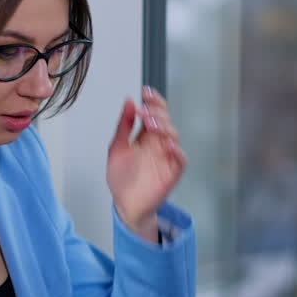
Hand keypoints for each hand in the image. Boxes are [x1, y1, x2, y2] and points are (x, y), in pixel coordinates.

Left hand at [107, 86, 187, 238]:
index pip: (155, 114)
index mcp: (146, 137)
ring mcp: (166, 158)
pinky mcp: (171, 173)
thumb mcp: (116, 148)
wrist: (124, 205)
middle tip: (145, 109)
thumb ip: (123, 126)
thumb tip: (129, 102)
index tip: (145, 91)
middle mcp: (158, 145)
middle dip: (157, 112)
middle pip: (165, 121)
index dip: (153, 101)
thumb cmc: (122, 179)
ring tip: (151, 124)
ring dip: (164, 127)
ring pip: (173, 136)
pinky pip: (181, 160)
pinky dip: (177, 151)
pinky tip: (168, 144)